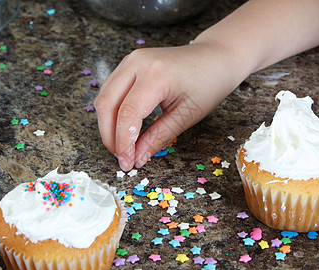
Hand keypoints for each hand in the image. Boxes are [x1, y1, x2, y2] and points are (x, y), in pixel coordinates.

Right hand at [94, 43, 243, 170]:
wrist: (215, 57)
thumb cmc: (208, 83)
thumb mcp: (187, 116)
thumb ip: (158, 137)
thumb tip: (137, 158)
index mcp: (156, 74)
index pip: (127, 113)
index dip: (123, 142)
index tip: (127, 163)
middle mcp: (137, 63)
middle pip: (107, 104)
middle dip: (110, 136)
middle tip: (122, 158)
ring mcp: (130, 60)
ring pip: (104, 97)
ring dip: (107, 125)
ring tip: (121, 146)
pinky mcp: (129, 63)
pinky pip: (110, 90)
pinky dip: (112, 112)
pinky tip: (122, 128)